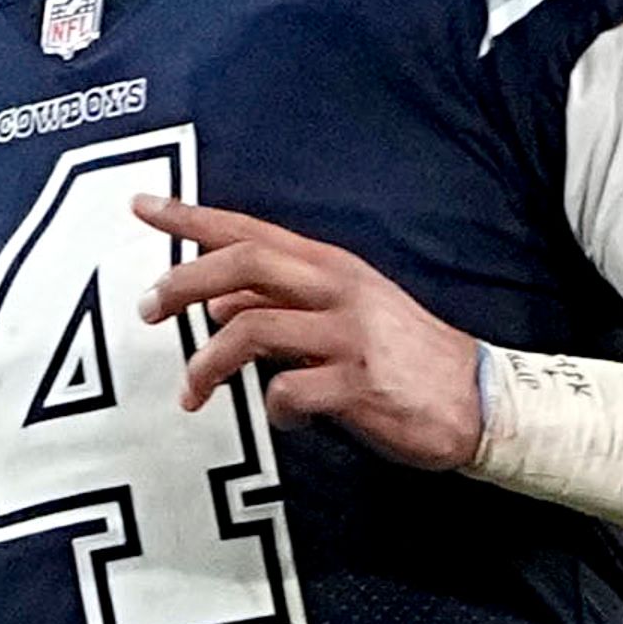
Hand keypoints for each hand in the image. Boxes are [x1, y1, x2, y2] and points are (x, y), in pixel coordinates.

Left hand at [133, 197, 483, 469]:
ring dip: (207, 363)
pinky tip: (285, 418)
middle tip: (145, 310)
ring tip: (193, 392)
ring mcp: (350, 335)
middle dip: (182, 284)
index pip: (249, 230)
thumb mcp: (341, 312)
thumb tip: (216, 298)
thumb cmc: (401, 354)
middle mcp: (338, 289)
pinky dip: (274, 409)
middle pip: (242, 265)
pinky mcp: (360, 385)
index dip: (191, 217)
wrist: (481, 400)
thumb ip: (278, 302)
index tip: (141, 205)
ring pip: (251, 329)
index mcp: (330, 266)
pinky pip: (288, 392)